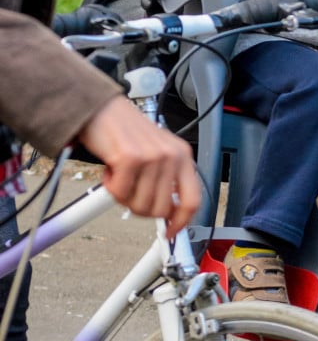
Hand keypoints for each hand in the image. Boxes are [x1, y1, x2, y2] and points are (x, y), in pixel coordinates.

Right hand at [77, 95, 199, 237]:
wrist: (101, 108)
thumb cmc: (125, 132)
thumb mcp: (157, 153)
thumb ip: (166, 180)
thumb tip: (167, 213)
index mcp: (182, 156)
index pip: (192, 200)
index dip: (181, 222)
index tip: (170, 232)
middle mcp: (172, 155)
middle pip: (160, 209)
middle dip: (140, 207)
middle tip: (129, 191)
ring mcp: (153, 156)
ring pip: (140, 205)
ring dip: (124, 196)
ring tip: (120, 175)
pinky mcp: (131, 158)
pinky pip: (120, 193)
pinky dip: (110, 187)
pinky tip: (110, 170)